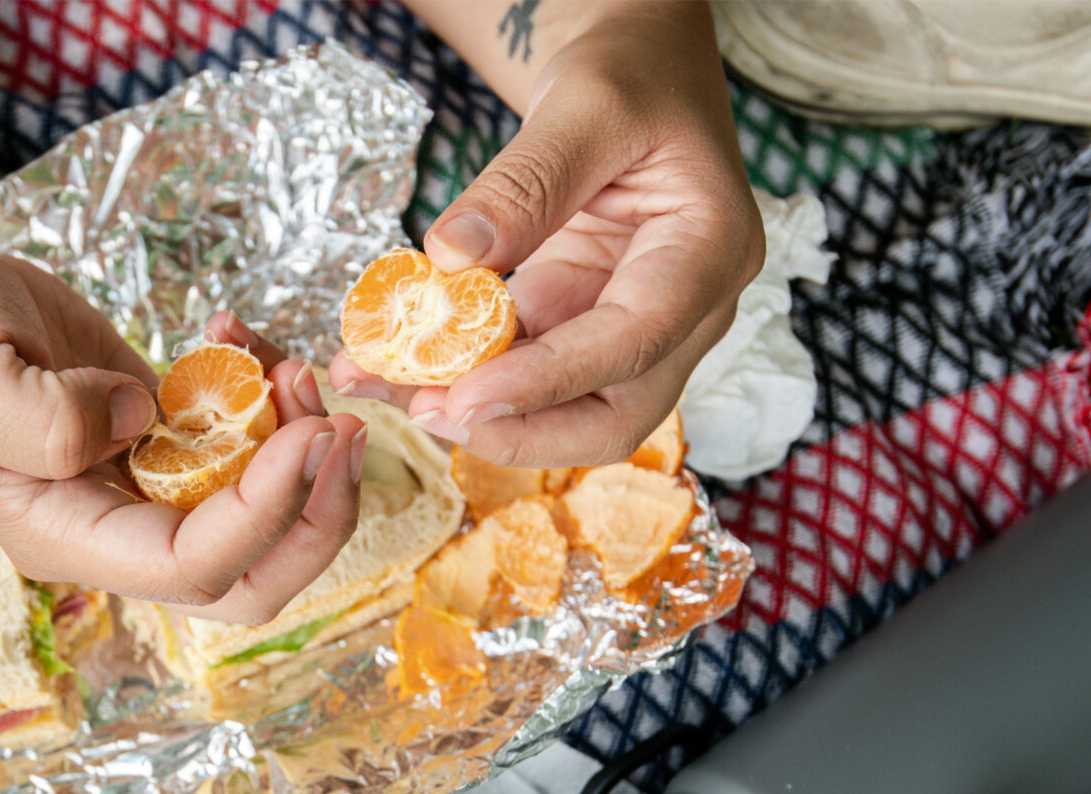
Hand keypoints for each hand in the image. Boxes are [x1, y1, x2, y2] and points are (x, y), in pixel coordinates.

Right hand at [0, 248, 365, 622]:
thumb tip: (141, 421)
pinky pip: (247, 442)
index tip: (304, 435)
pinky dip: (267, 393)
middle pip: (250, 577)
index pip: (188, 567)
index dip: (260, 516)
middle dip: (315, 515)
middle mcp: (115, 528)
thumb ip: (38, 416)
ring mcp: (149, 485)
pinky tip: (238, 328)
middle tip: (340, 427)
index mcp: (62, 534)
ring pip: (264, 513)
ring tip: (293, 365)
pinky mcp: (169, 437)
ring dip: (302, 447)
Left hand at [334, 3, 762, 468]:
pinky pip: (521, 365)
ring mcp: (632, 321)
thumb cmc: (632, 72)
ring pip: (559, 404)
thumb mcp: (583, 105)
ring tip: (380, 383)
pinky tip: (390, 360)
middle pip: (614, 412)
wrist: (634, 67)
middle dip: (518, 428)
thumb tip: (452, 257)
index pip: (636, 341)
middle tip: (425, 413)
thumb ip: (523, 183)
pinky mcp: (580, 321)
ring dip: (471, 405)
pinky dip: (459, 369)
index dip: (550, 381)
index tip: (466, 397)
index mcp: (709, 250)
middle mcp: (685, 307)